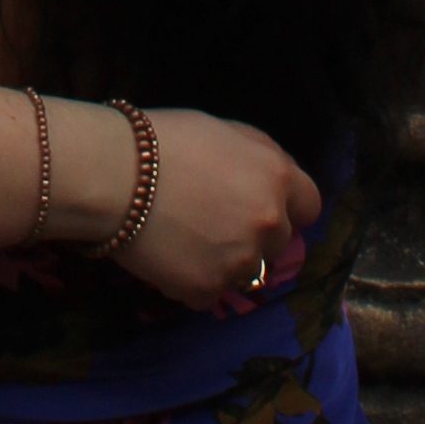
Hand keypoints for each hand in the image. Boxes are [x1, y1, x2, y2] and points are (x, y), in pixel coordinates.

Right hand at [116, 111, 318, 310]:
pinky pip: (211, 291)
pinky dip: (194, 279)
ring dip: (227, 260)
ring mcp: (241, 262)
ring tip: (187, 240)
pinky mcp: (208, 290)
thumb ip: (259, 159)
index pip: (309, 206)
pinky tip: (169, 255)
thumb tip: (272, 180)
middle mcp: (269, 224)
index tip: (260, 204)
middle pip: (278, 242)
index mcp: (277, 178)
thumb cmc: (164, 140)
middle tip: (213, 220)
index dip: (286, 205)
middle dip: (254, 233)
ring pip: (246, 270)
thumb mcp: (225, 131)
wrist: (115, 175)